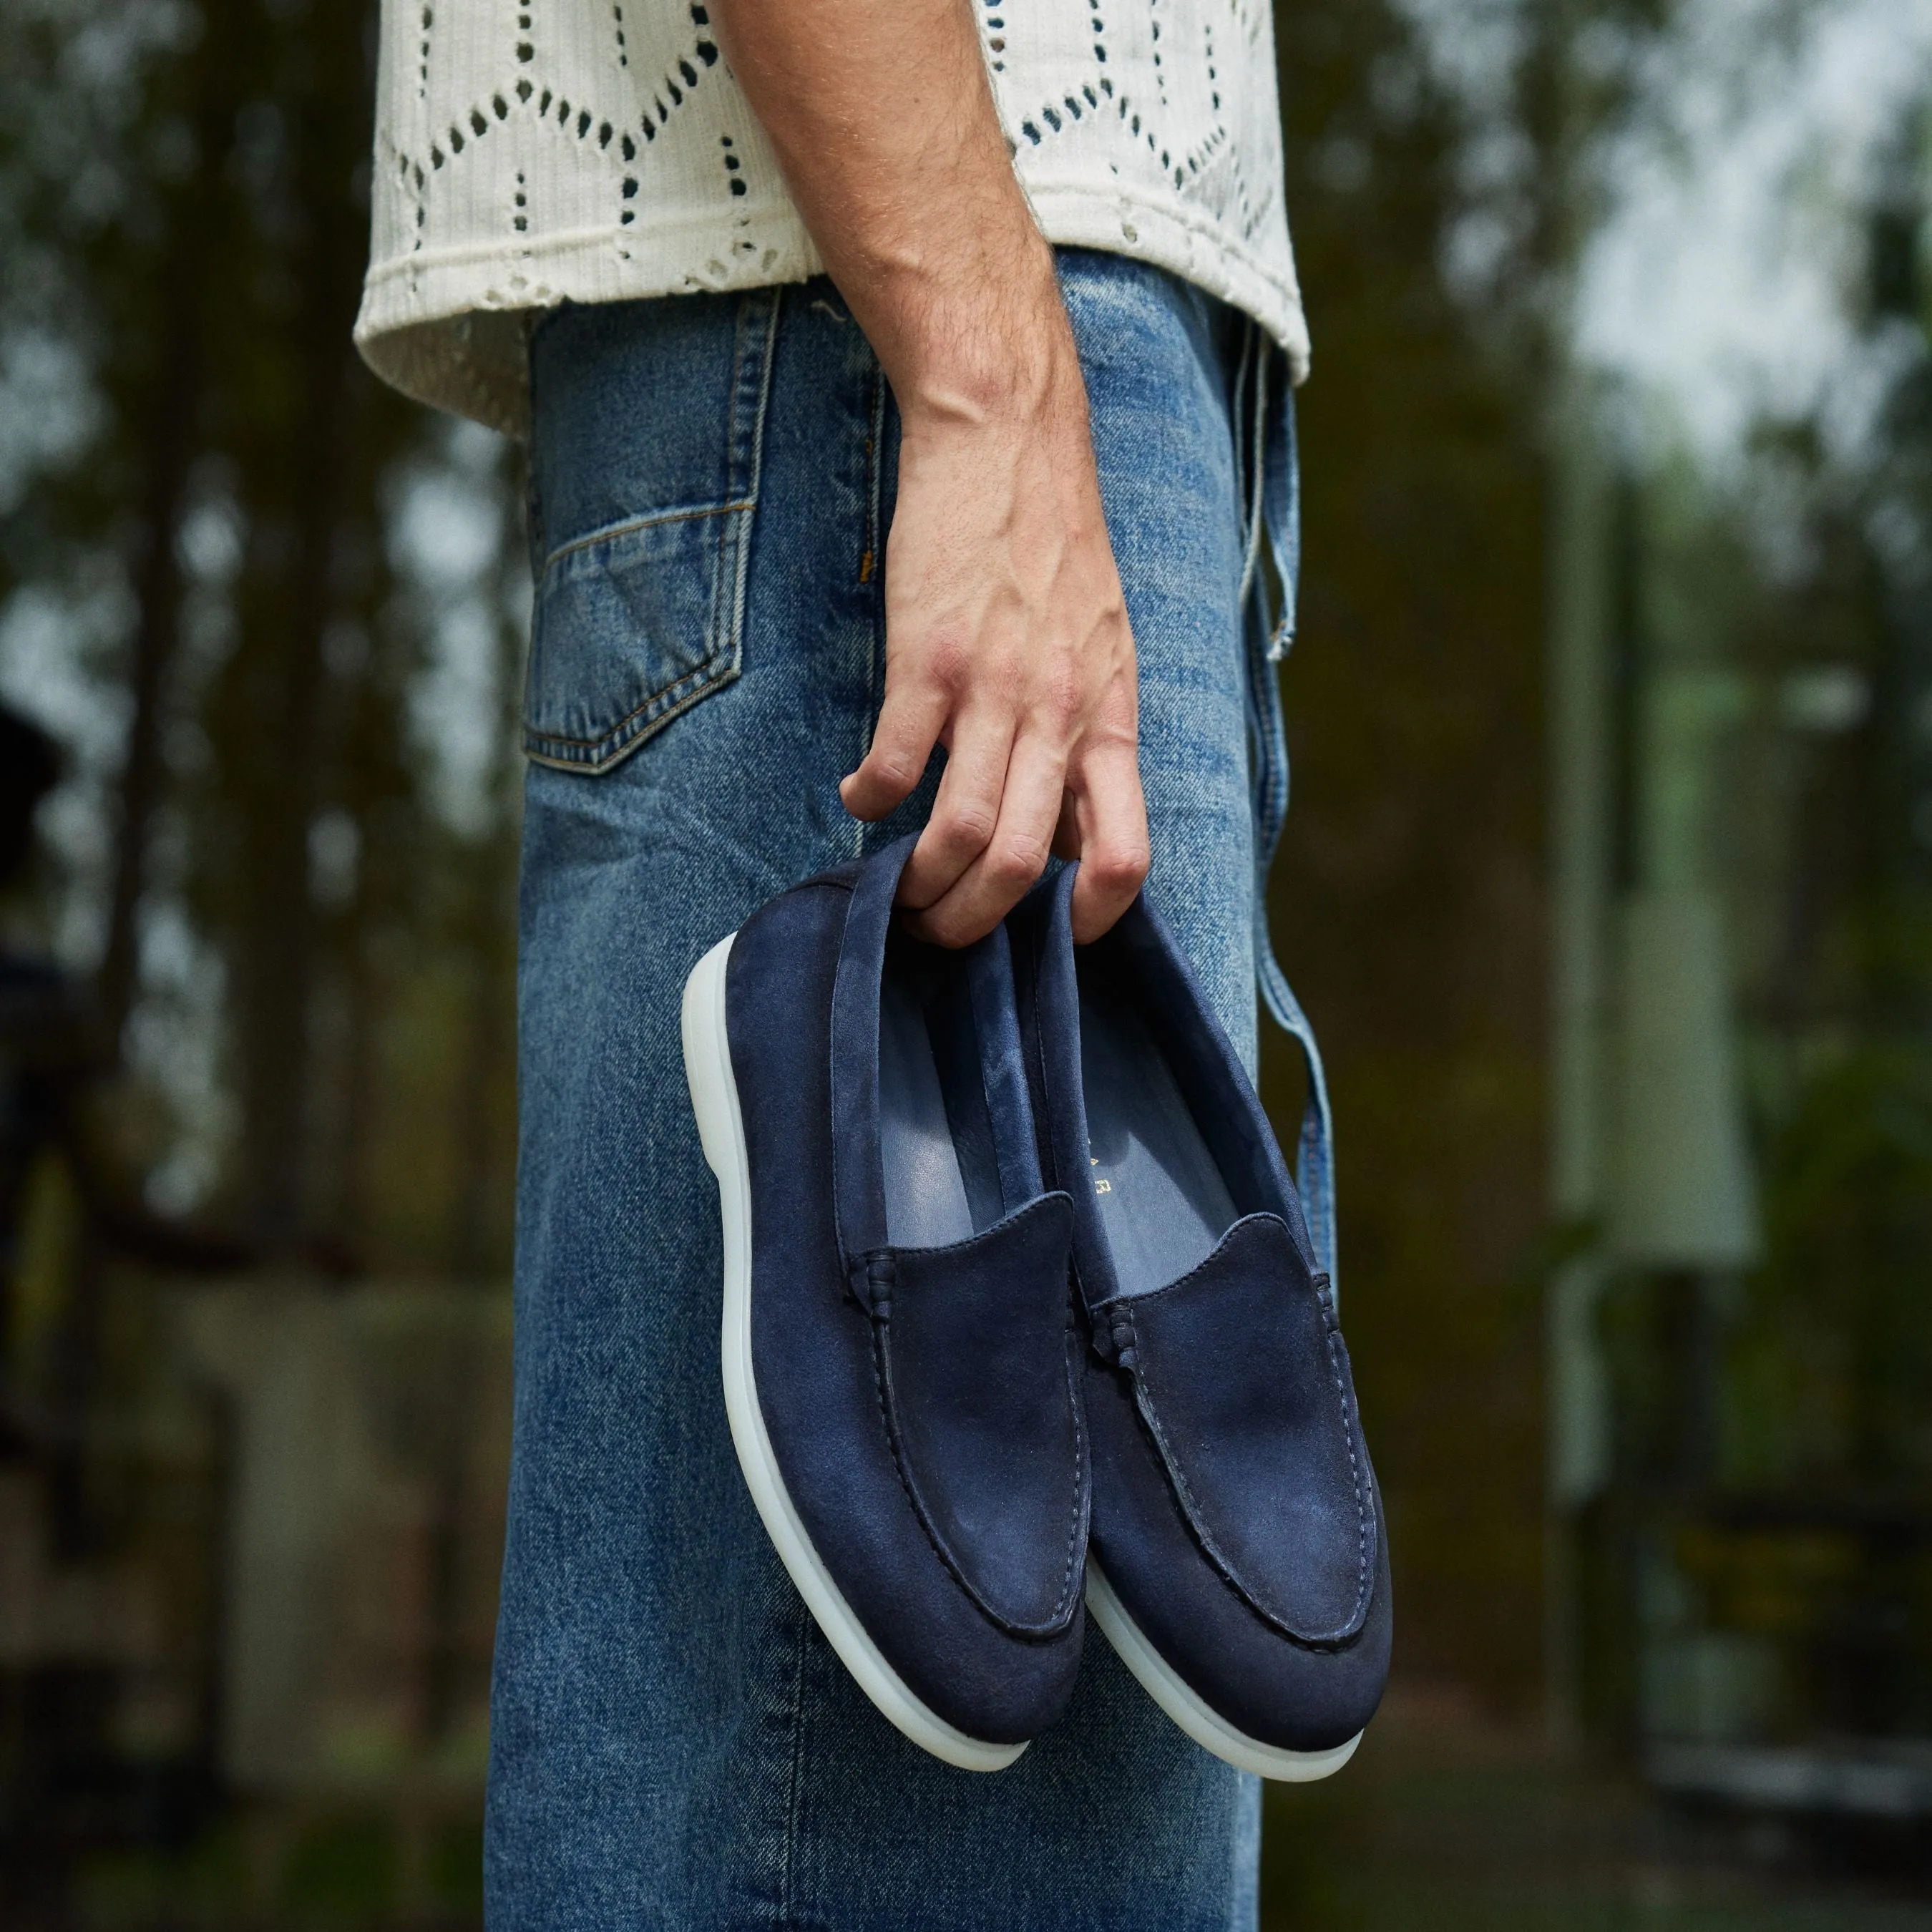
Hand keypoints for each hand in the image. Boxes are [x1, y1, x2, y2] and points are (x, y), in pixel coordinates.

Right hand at [839, 336, 1149, 946]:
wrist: (1009, 436)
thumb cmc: (1055, 544)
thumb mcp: (1104, 645)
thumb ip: (1087, 732)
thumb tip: (1065, 818)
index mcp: (1110, 718)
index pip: (1125, 852)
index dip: (1094, 918)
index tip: (1055, 938)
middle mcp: (1060, 714)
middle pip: (1026, 867)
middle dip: (974, 924)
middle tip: (939, 933)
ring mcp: (994, 688)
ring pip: (961, 832)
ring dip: (918, 881)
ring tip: (893, 889)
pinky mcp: (928, 658)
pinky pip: (893, 763)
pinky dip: (869, 799)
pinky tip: (859, 797)